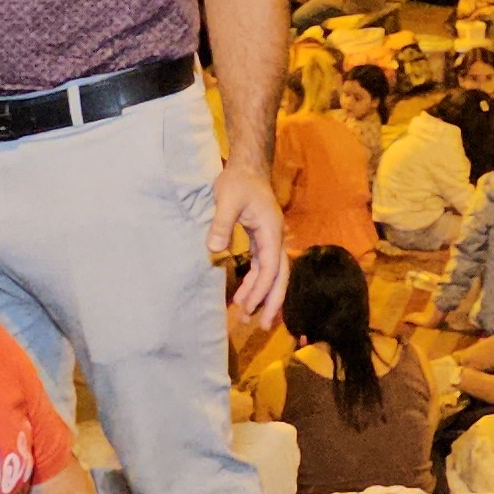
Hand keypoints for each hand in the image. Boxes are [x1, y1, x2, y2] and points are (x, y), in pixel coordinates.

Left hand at [215, 163, 287, 326]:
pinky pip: (263, 268)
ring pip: (273, 275)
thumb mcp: (226, 199)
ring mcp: (270, 241)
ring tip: (250, 316)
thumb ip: (222, 224)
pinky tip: (244, 295)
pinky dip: (256, 283)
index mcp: (271, 232)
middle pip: (280, 277)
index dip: (260, 289)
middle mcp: (276, 240)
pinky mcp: (262, 241)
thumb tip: (214, 250)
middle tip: (264, 326)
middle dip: (272, 302)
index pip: (270, 268)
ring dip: (264, 296)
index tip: (247, 306)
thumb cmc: (238, 182)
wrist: (248, 168)